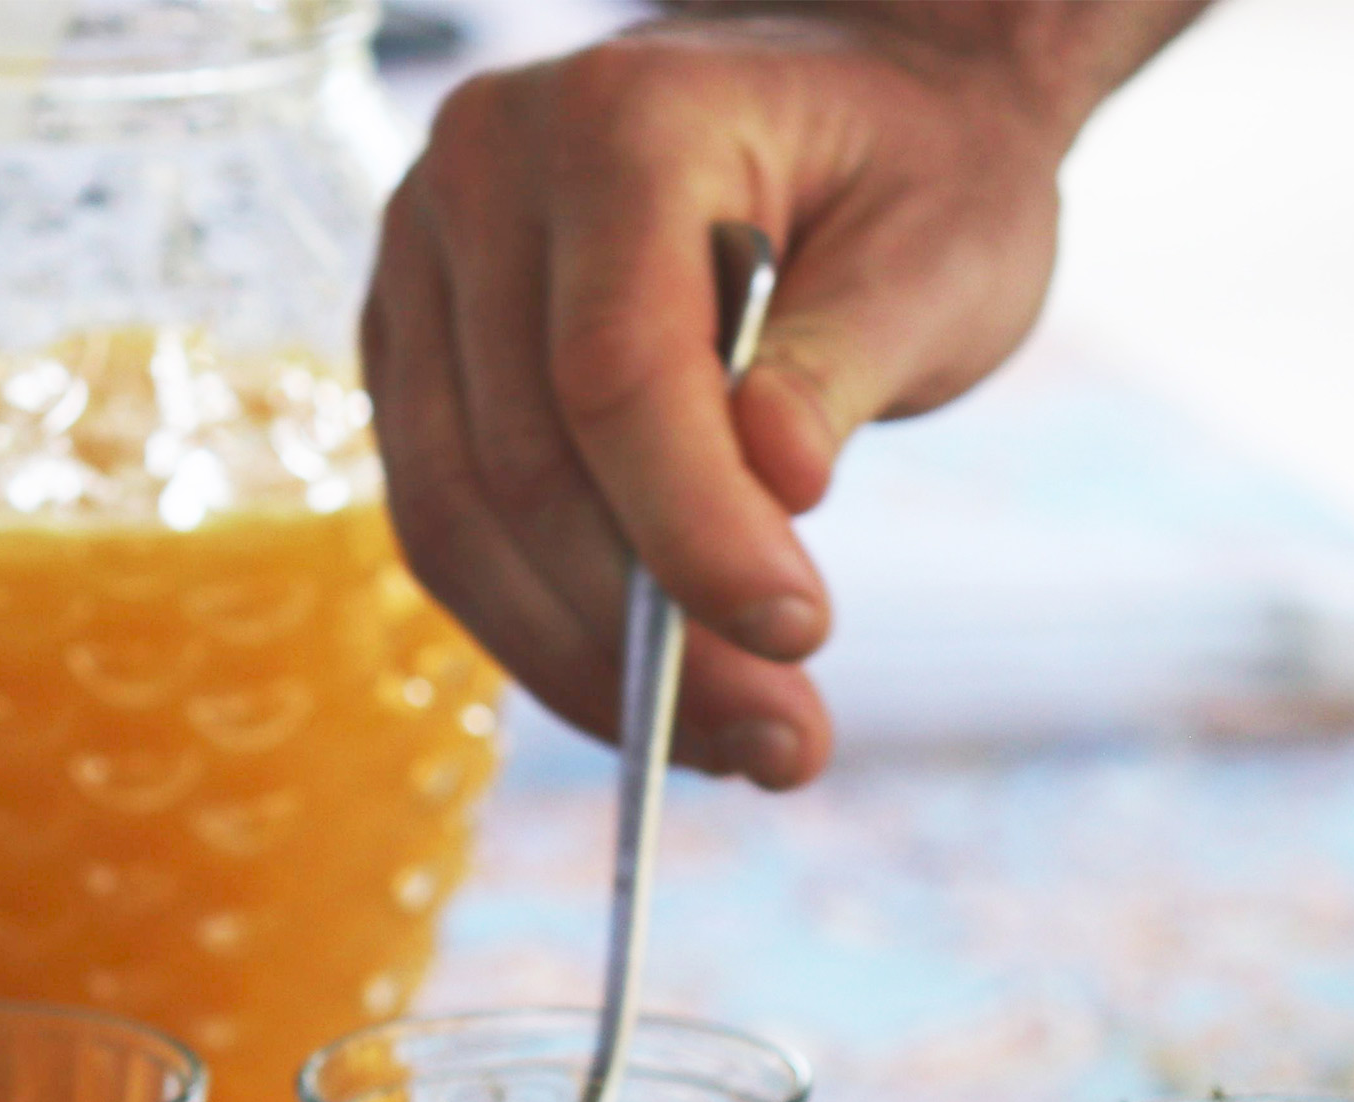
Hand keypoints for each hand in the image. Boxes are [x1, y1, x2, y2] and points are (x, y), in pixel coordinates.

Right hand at [364, 3, 1197, 786]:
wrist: (846, 103)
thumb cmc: (909, 168)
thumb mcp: (939, 248)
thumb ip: (846, 360)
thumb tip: (774, 484)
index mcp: (618, 119)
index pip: (613, 369)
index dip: (693, 528)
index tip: (797, 638)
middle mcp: (481, 178)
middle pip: (522, 466)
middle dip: (648, 638)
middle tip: (785, 746)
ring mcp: (422, 267)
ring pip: (462, 523)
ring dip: (587, 665)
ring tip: (736, 745)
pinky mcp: (414, 357)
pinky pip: (452, 530)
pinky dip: (546, 631)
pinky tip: (650, 694)